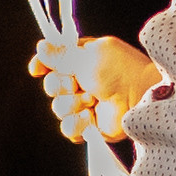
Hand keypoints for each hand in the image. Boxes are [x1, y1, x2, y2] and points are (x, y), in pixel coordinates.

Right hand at [27, 31, 155, 144]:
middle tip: (79, 83)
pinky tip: (89, 118)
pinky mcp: (89, 126)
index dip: (43, 65)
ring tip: (92, 100)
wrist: (139, 97)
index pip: (54, 61)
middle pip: (51, 85)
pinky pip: (67, 128)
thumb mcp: (87, 55)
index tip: (36, 69)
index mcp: (83, 58)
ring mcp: (85, 104)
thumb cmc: (119, 70)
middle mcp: (82, 80)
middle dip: (61, 85)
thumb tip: (40, 47)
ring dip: (73, 103)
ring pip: (58, 107)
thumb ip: (61, 54)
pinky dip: (76, 123)